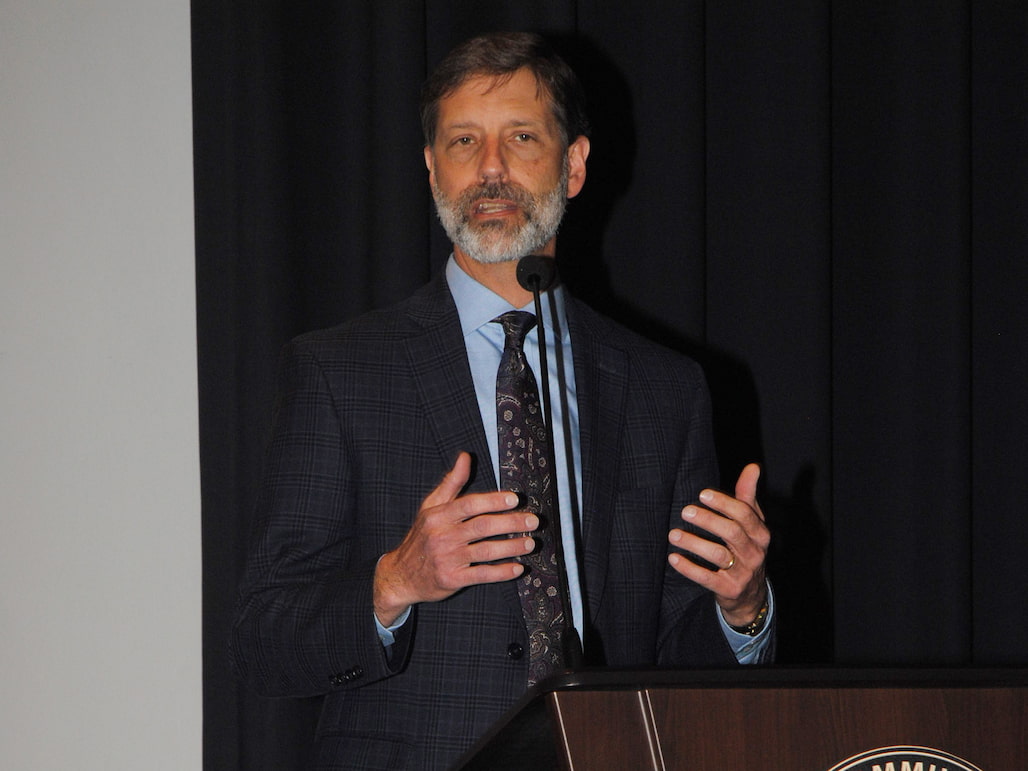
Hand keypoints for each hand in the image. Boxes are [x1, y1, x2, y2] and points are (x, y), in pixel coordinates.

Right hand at [373, 452, 537, 625]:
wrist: (400, 575)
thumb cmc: (421, 537)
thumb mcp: (430, 507)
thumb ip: (451, 482)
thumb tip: (465, 456)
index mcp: (439, 516)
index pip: (470, 504)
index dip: (494, 501)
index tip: (515, 498)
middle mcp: (443, 536)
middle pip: (482, 526)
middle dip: (511, 523)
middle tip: (533, 521)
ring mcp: (447, 559)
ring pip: (486, 551)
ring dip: (512, 547)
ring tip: (531, 543)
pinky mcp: (452, 580)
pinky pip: (481, 575)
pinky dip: (502, 572)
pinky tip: (518, 568)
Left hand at [667, 463, 769, 626]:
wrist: (750, 594)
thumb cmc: (745, 547)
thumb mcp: (751, 523)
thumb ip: (747, 496)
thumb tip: (753, 466)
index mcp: (760, 533)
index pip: (744, 514)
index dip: (723, 503)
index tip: (702, 494)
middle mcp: (755, 553)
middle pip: (732, 532)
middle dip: (708, 520)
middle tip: (685, 511)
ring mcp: (743, 573)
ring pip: (719, 555)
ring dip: (694, 543)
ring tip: (673, 534)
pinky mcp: (729, 589)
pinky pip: (707, 578)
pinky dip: (689, 568)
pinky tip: (673, 558)